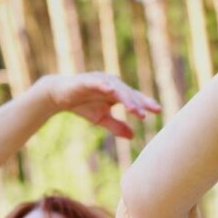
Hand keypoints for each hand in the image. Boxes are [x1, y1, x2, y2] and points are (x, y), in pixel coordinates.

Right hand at [41, 73, 160, 138]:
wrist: (59, 96)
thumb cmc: (83, 105)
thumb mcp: (102, 119)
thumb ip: (117, 126)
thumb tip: (133, 137)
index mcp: (117, 92)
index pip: (135, 98)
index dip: (146, 103)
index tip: (158, 111)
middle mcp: (112, 84)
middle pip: (128, 93)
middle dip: (137, 104)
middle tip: (144, 115)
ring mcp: (100, 80)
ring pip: (116, 89)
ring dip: (125, 98)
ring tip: (133, 109)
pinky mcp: (87, 80)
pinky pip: (98, 82)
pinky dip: (104, 85)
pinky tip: (111, 90)